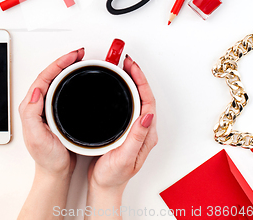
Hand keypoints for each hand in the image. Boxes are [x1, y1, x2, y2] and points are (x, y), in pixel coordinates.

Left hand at [19, 48, 84, 178]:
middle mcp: (38, 104)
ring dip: (68, 68)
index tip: (72, 57)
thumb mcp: (37, 137)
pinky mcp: (56, 111)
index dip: (58, 64)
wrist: (55, 173)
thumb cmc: (47, 158)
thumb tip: (35, 91)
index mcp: (31, 106)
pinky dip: (71, 79)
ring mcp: (47, 107)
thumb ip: (32, 114)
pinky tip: (79, 77)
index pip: (44, 77)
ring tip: (79, 60)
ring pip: (57, 80)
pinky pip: (63, 88)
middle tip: (79, 54)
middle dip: (65, 61)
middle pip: (51, 74)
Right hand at [88, 56, 156, 193]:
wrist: (104, 189)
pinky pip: (129, 104)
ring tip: (123, 69)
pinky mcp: (126, 130)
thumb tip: (147, 115)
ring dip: (131, 82)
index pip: (148, 100)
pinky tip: (117, 87)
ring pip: (137, 99)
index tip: (131, 67)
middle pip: (144, 95)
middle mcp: (143, 130)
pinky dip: (125, 91)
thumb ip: (137, 137)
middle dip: (136, 76)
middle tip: (126, 62)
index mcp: (146, 134)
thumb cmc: (113, 177)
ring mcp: (135, 129)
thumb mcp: (125, 157)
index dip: (141, 81)